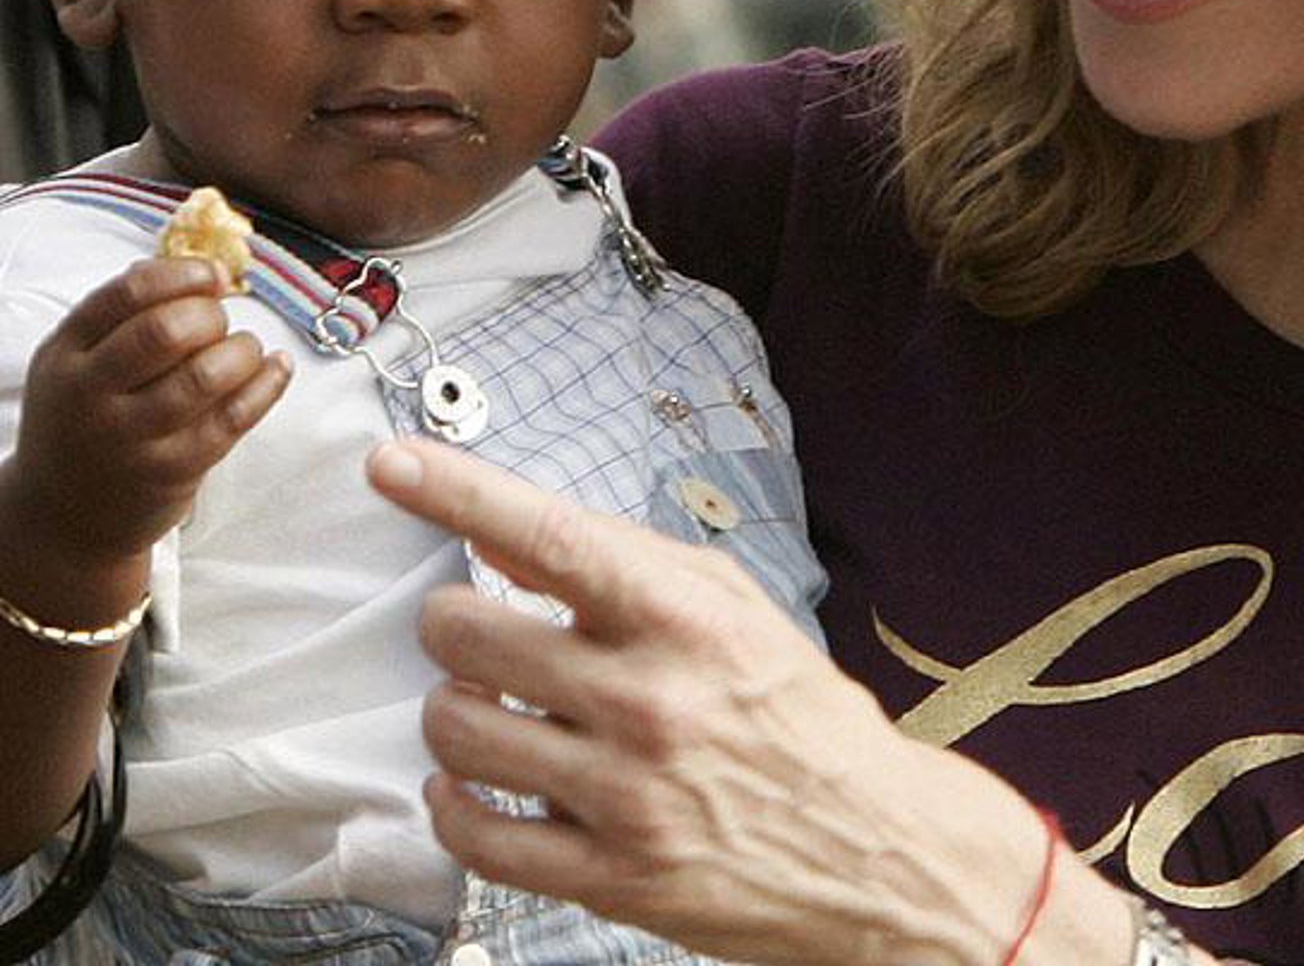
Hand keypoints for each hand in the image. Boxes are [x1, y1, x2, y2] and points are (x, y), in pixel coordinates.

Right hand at [11, 257, 291, 563]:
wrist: (64, 518)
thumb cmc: (86, 420)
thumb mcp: (79, 362)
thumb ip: (127, 313)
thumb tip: (199, 261)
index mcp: (66, 354)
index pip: (129, 293)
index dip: (185, 275)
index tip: (215, 277)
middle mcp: (91, 394)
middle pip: (167, 330)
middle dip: (210, 315)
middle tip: (218, 323)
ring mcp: (131, 437)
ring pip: (206, 374)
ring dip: (241, 350)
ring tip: (243, 350)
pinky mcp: (173, 469)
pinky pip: (235, 416)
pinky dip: (268, 382)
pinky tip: (276, 367)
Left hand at [367, 439, 1102, 965]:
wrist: (872, 846)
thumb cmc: (797, 712)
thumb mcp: (734, 605)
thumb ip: (626, 565)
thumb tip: (506, 537)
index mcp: (684, 616)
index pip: (549, 537)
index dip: (459, 492)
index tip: (393, 464)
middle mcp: (649, 699)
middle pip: (472, 635)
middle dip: (450, 621)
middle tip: (469, 625)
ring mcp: (624, 794)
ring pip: (458, 732)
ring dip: (450, 708)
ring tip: (481, 701)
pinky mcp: (608, 877)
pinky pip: (475, 836)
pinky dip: (453, 802)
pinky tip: (471, 782)